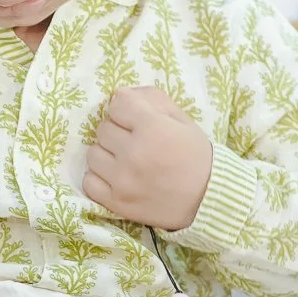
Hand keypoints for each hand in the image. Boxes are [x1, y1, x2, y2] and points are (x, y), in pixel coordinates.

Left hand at [84, 86, 214, 232]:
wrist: (208, 199)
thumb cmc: (196, 156)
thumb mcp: (182, 119)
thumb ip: (151, 100)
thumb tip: (119, 94)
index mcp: (153, 128)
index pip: (117, 103)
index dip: (127, 109)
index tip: (136, 119)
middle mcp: (133, 153)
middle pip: (103, 128)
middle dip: (118, 131)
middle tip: (135, 142)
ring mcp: (122, 180)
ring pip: (93, 153)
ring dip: (107, 154)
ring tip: (126, 161)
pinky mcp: (116, 202)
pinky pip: (89, 181)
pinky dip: (100, 178)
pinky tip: (117, 178)